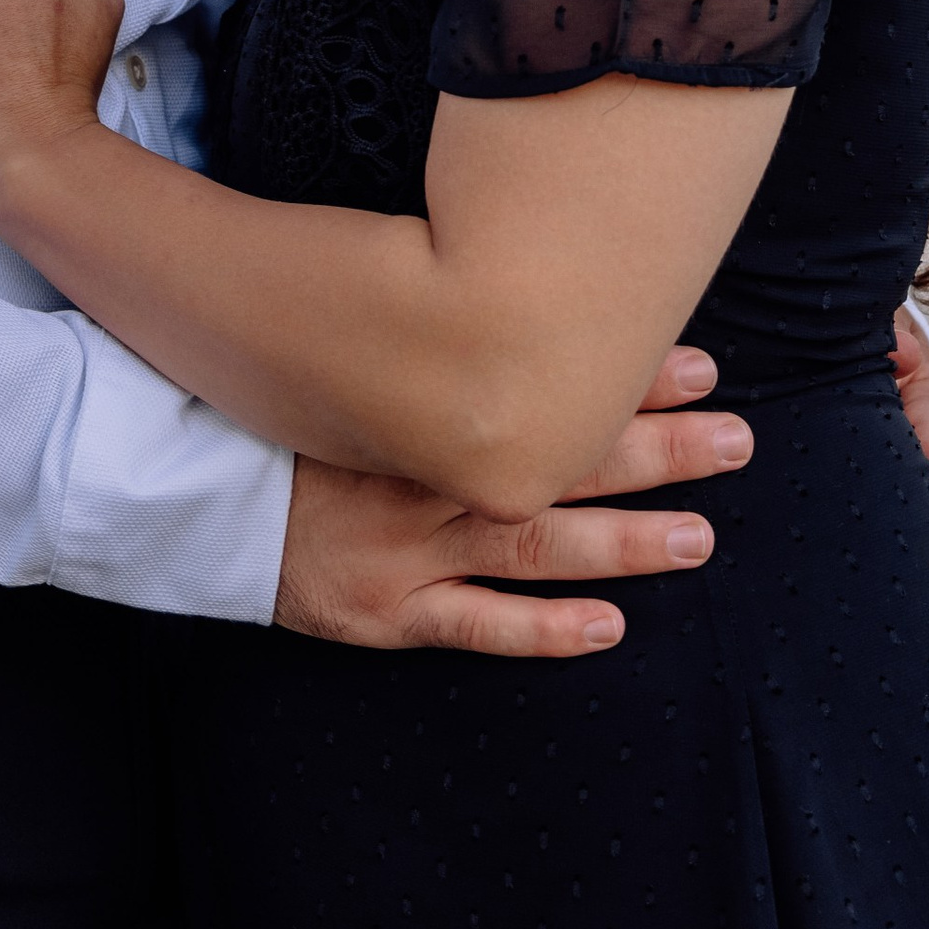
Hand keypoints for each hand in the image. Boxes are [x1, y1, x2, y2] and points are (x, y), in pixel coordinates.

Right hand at [275, 344, 751, 659]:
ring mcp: (412, 551)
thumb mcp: (351, 359)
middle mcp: (431, 478)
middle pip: (562, 463)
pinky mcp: (386, 612)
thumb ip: (426, 342)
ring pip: (537, 547)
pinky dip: (543, 631)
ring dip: (624, 542)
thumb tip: (510, 298)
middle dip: (656, 450)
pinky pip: (476, 627)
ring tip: (701, 537)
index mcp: (427, 408)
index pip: (544, 388)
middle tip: (738, 439)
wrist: (190, 489)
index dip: (625, 380)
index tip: (698, 363)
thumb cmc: (279, 418)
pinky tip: (608, 627)